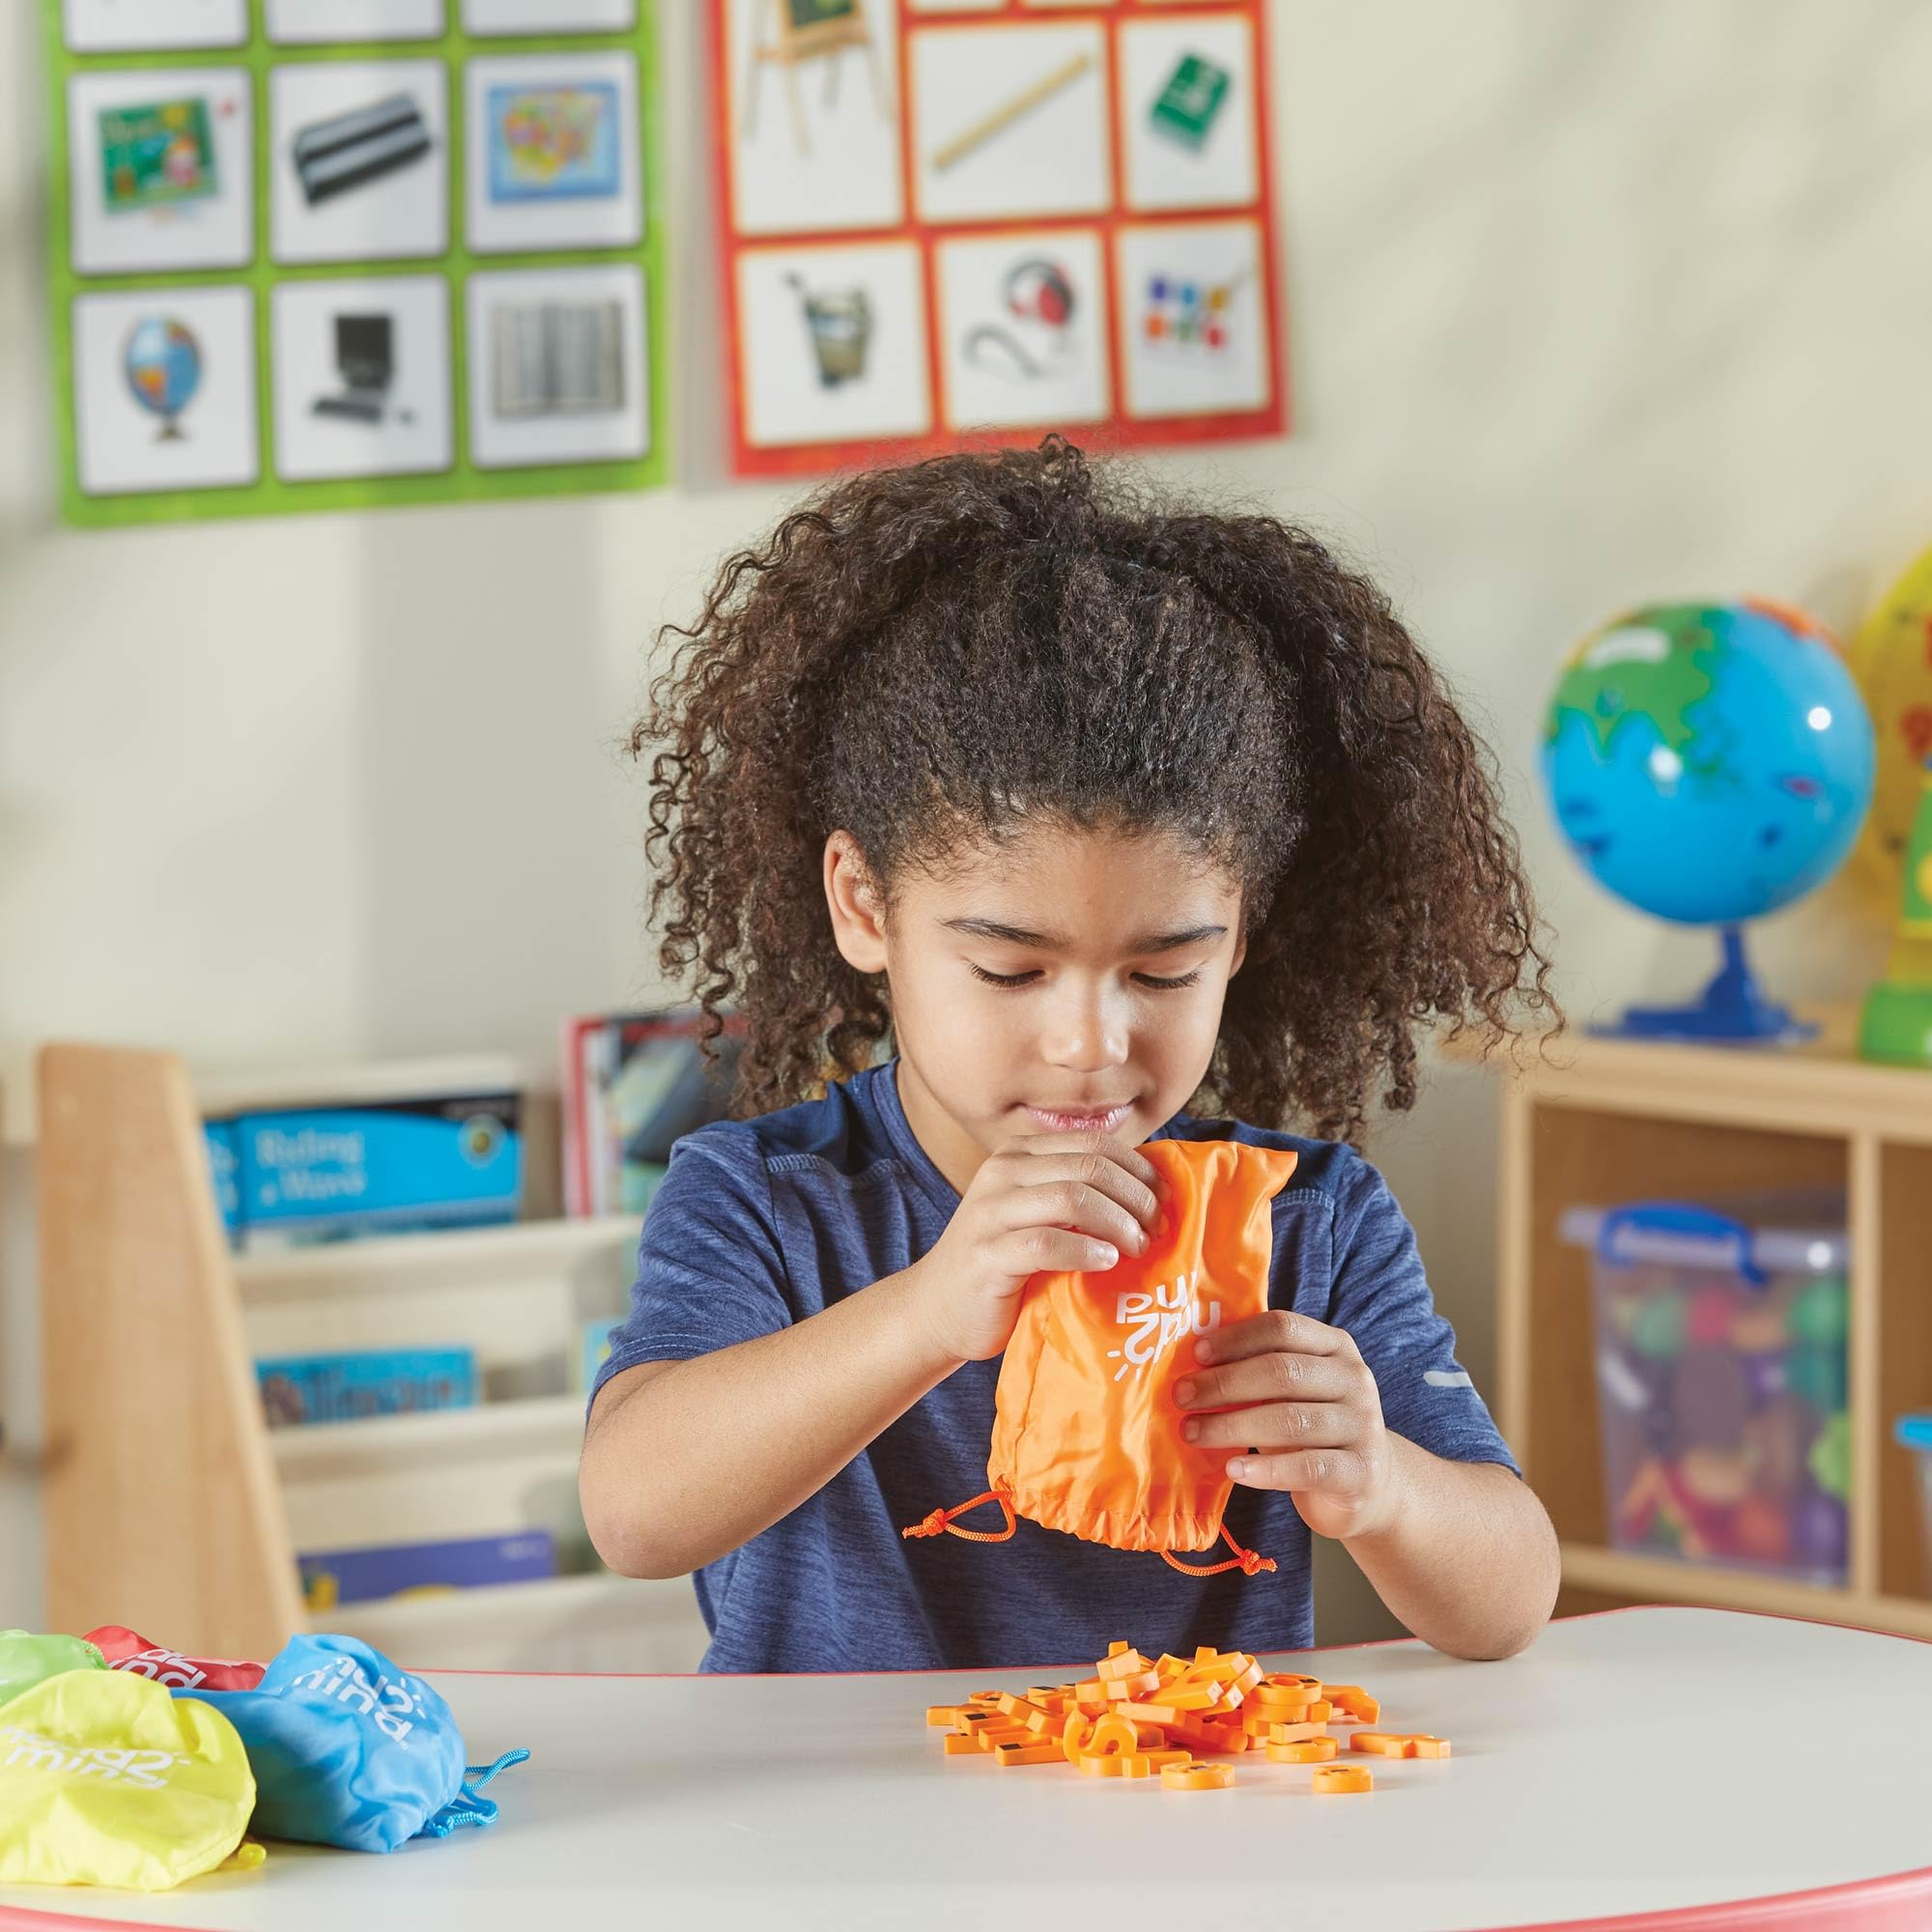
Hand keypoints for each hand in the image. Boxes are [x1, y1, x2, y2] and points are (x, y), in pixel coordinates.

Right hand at [909, 1133, 1164, 1363]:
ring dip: (1118, 1224)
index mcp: (1019, 1153)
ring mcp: (990, 1211)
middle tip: (1155, 1231)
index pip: (1095, 1144)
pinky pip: (1047, 1243)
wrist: (939, 1309)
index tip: (1164, 1201)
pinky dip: (1086, 1252)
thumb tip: (1152, 1190)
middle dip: (1136, 1198)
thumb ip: (1079, 1194)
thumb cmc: (1004, 1264)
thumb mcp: (1039, 1214)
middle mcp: (1002, 1171)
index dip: (1139, 1169)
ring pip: (1073, 1198)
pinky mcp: (987, 1254)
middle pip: (1090, 1167)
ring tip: (1136, 1248)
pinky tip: (1106, 1263)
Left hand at [1172, 1309, 1397, 1541]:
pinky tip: (1233, 1470)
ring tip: (1193, 1433)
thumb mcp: (1291, 1392)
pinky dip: (1265, 1469)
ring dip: (1232, 1426)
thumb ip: (1256, 1371)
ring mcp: (1362, 1425)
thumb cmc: (1312, 1428)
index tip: (1196, 1355)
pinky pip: (1307, 1467)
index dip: (1236, 1338)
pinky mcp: (1360, 1471)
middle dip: (1224, 1383)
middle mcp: (1354, 1379)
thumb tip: (1191, 1366)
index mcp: (1335, 1346)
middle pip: (1283, 1372)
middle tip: (1182, 1397)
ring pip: (1290, 1420)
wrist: (1368, 1484)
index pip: (1283, 1328)